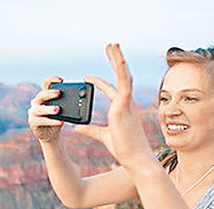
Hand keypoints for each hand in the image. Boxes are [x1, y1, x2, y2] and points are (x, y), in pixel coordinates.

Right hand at [28, 76, 64, 142]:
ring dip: (48, 108)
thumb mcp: (63, 110)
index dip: (52, 80)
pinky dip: (51, 121)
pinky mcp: (33, 122)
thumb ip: (66, 103)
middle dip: (50, 93)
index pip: (45, 84)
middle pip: (41, 95)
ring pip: (39, 109)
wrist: (51, 134)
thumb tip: (80, 98)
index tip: (61, 80)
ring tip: (58, 109)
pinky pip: (41, 120)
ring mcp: (33, 112)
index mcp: (43, 96)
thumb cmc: (57, 119)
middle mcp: (36, 102)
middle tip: (59, 93)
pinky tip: (61, 121)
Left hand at [75, 44, 150, 167]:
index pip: (111, 90)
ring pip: (124, 76)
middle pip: (121, 77)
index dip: (99, 83)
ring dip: (118, 59)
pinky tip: (119, 59)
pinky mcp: (124, 107)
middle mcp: (127, 104)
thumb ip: (90, 130)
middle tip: (110, 46)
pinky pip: (124, 84)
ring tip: (113, 44)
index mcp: (123, 110)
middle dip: (115, 61)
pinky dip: (122, 71)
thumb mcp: (103, 137)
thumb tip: (76, 127)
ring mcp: (127, 104)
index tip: (86, 78)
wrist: (136, 160)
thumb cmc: (124, 150)